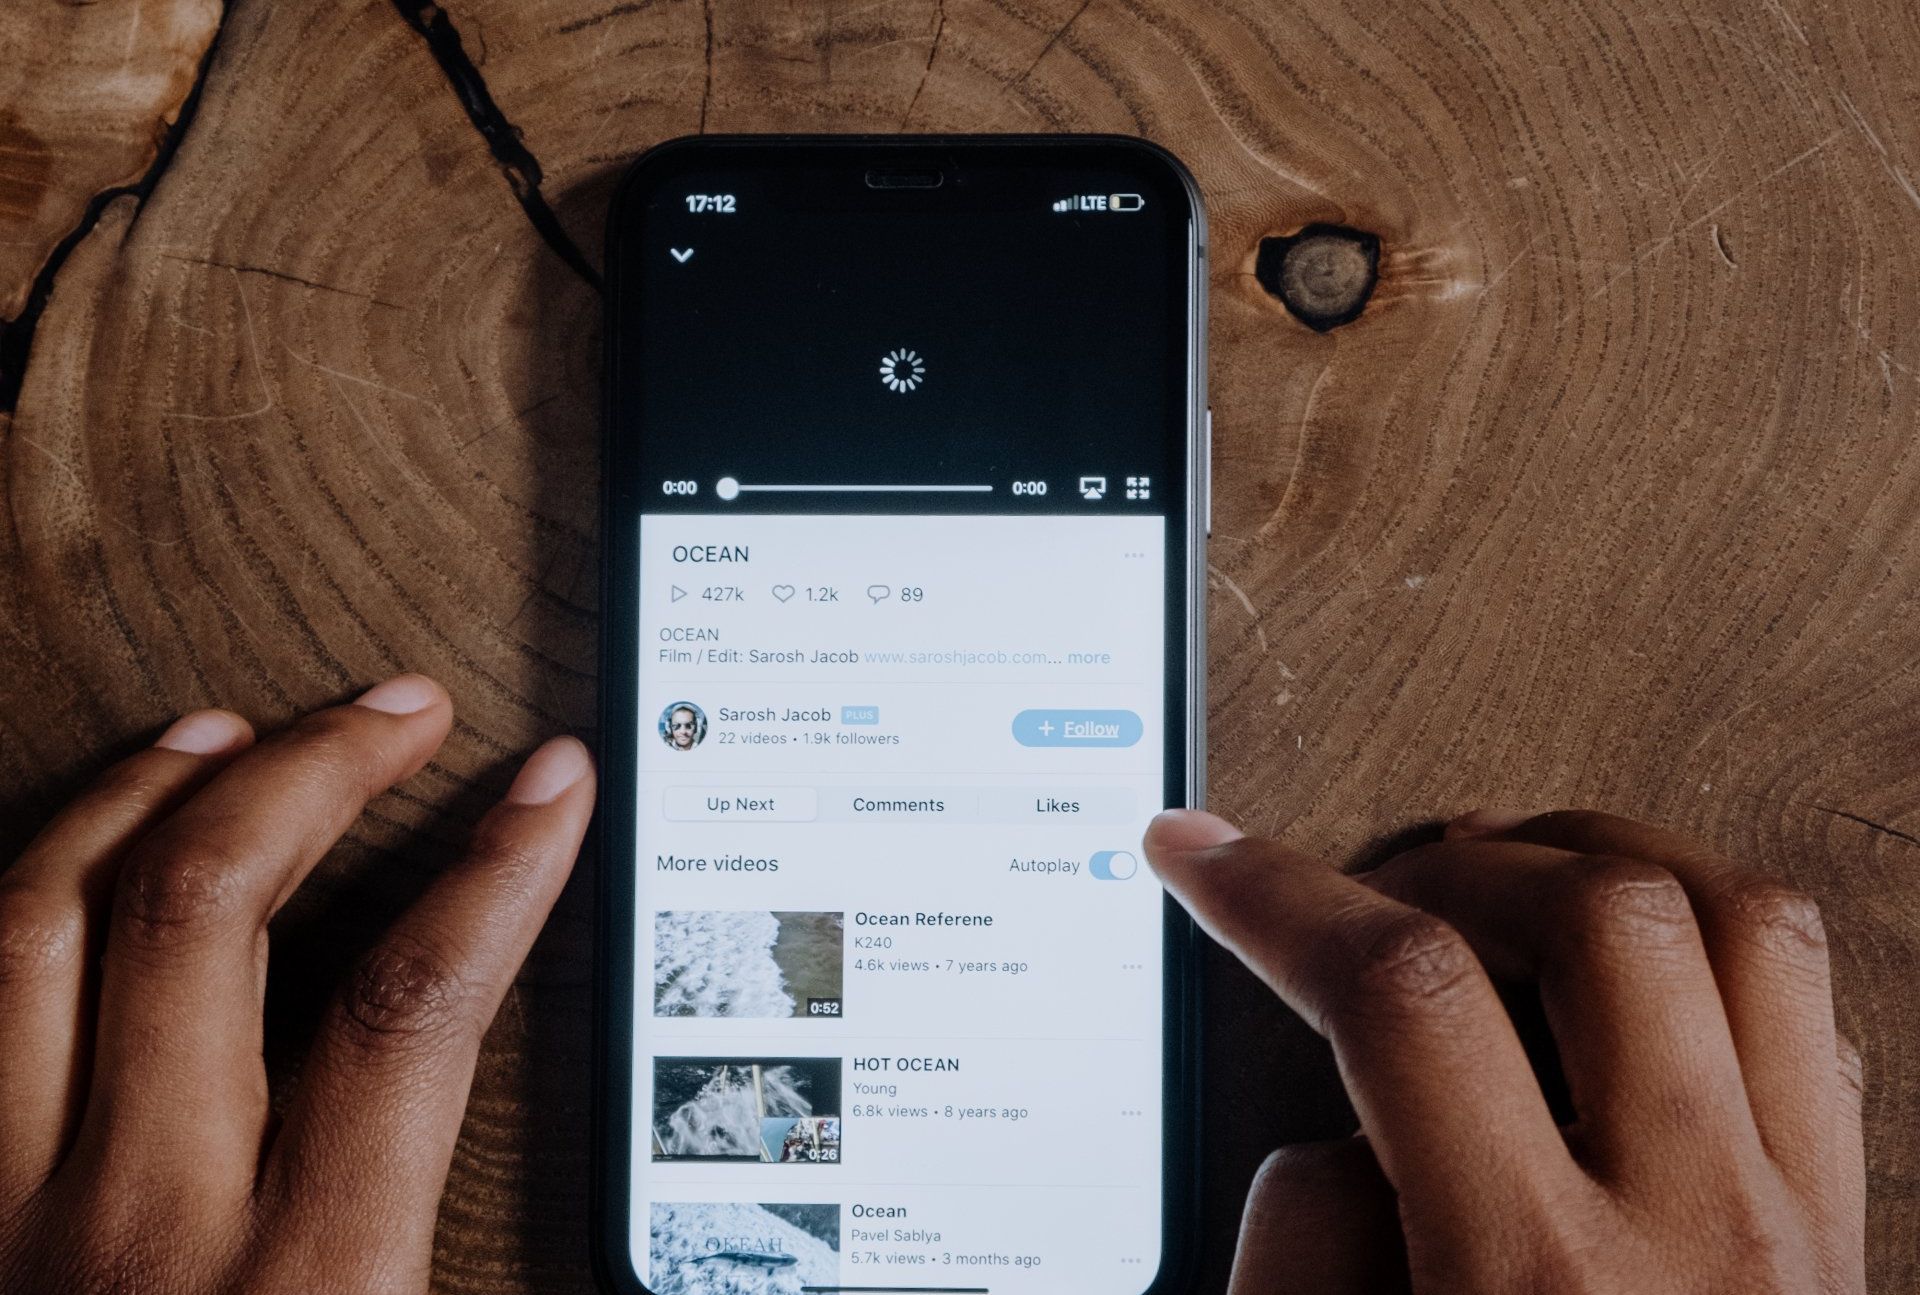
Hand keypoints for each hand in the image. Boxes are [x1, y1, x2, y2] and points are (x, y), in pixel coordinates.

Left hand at [0, 675, 594, 1292]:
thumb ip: (443, 1232)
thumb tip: (520, 1120)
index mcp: (307, 1280)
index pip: (411, 1011)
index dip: (497, 870)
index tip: (547, 790)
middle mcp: (144, 1224)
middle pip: (208, 910)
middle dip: (316, 769)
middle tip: (396, 716)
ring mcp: (15, 1212)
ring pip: (46, 925)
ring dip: (144, 795)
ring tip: (224, 732)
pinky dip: (30, 894)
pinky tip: (81, 859)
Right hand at [1145, 808, 1864, 1294]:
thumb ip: (1302, 1249)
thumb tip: (1337, 1126)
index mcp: (1540, 1287)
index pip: (1403, 997)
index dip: (1275, 895)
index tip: (1199, 857)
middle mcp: (1697, 1234)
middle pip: (1599, 916)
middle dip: (1451, 863)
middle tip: (1372, 890)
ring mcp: (1799, 1227)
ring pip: (1742, 926)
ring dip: (1605, 860)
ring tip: (1506, 877)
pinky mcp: (1845, 1234)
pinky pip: (1811, 1015)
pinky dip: (1710, 938)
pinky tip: (1629, 963)